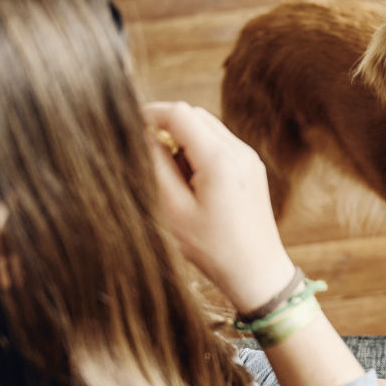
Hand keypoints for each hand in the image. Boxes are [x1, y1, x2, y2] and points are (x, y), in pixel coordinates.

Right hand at [143, 101, 294, 312]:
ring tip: (172, 176)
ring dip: (184, 139)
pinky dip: (200, 151)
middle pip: (195, 116)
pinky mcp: (252, 168)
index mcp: (220, 160)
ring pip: (208, 128)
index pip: (180, 113)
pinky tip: (192, 182)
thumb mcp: (173, 209)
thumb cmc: (213, 249)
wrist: (257, 271)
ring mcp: (250, 158)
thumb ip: (156, 167)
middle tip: (148, 155)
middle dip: (167, 126)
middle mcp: (240, 152)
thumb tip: (142, 136)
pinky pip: (220, 144)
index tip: (128, 127)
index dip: (150, 114)